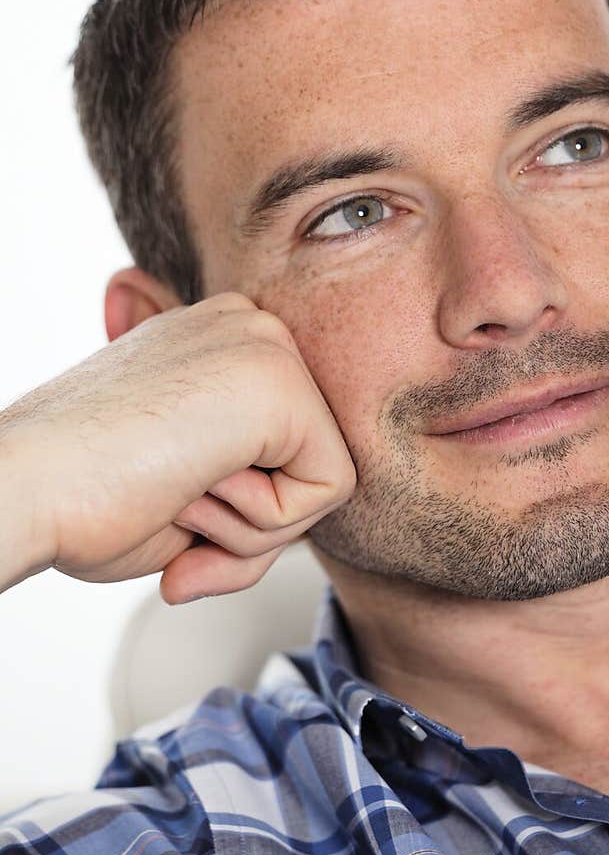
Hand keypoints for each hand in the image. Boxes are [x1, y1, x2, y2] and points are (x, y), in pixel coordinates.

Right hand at [0, 292, 355, 602]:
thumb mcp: (187, 488)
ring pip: (326, 482)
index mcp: (222, 343)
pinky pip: (331, 492)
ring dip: (250, 527)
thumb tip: (266, 490)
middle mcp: (248, 327)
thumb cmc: (82, 502)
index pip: (290, 453)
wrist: (21, 490)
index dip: (240, 512)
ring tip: (173, 489)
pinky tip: (192, 487)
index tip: (166, 506)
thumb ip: (249, 485)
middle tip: (168, 503)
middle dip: (252, 523)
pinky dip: (263, 525)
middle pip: (314, 464)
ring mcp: (265, 345)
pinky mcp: (279, 381)